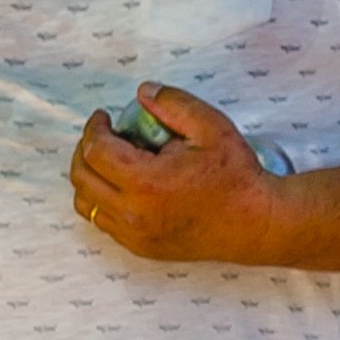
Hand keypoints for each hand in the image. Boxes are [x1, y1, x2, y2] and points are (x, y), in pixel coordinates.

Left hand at [68, 84, 288, 263]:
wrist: (257, 223)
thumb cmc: (238, 177)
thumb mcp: (212, 127)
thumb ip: (174, 104)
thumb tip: (143, 92)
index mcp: (146, 182)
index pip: (95, 150)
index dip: (94, 127)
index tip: (104, 117)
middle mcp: (133, 213)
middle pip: (82, 177)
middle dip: (85, 150)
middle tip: (103, 135)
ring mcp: (135, 234)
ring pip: (86, 204)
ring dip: (90, 178)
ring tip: (109, 162)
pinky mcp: (142, 247)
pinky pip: (104, 223)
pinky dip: (103, 201)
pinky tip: (124, 186)